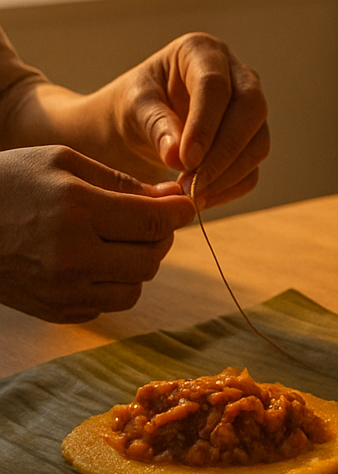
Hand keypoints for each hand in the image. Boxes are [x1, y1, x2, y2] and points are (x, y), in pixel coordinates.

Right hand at [0, 146, 193, 322]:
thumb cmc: (8, 182)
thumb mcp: (62, 162)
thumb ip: (123, 182)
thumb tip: (175, 198)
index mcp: (75, 211)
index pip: (154, 223)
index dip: (179, 212)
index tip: (184, 204)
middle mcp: (72, 257)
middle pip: (152, 257)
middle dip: (159, 236)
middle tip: (146, 219)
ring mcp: (63, 290)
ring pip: (137, 286)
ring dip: (138, 263)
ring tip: (116, 240)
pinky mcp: (56, 311)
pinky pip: (110, 303)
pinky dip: (112, 283)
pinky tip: (91, 260)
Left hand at [108, 32, 268, 207]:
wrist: (132, 127)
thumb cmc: (128, 108)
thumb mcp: (131, 109)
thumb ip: (155, 125)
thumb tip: (179, 156)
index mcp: (201, 52)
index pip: (215, 85)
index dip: (205, 124)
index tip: (186, 160)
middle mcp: (235, 74)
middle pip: (251, 110)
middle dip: (224, 151)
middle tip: (195, 183)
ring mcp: (248, 108)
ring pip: (258, 141)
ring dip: (229, 173)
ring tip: (193, 195)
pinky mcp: (251, 139)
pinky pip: (253, 166)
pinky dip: (232, 186)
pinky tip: (204, 198)